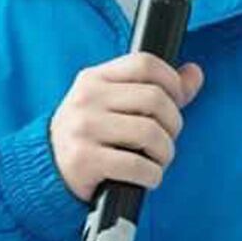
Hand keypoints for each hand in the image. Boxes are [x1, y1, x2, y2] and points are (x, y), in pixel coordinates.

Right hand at [49, 54, 204, 201]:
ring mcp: (83, 129)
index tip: (177, 100)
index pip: (145, 63)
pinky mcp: (84, 160)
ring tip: (159, 160)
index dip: (171, 81)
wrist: (46, 170)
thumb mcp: (113, 102)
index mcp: (94, 78)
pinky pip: (136, 166)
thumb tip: (195, 73)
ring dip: (165, 152)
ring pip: (149, 132)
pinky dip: (152, 175)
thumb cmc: (89, 134)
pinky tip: (147, 177)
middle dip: (173, 123)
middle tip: (168, 139)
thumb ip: (155, 87)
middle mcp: (87, 99)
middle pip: (154, 99)